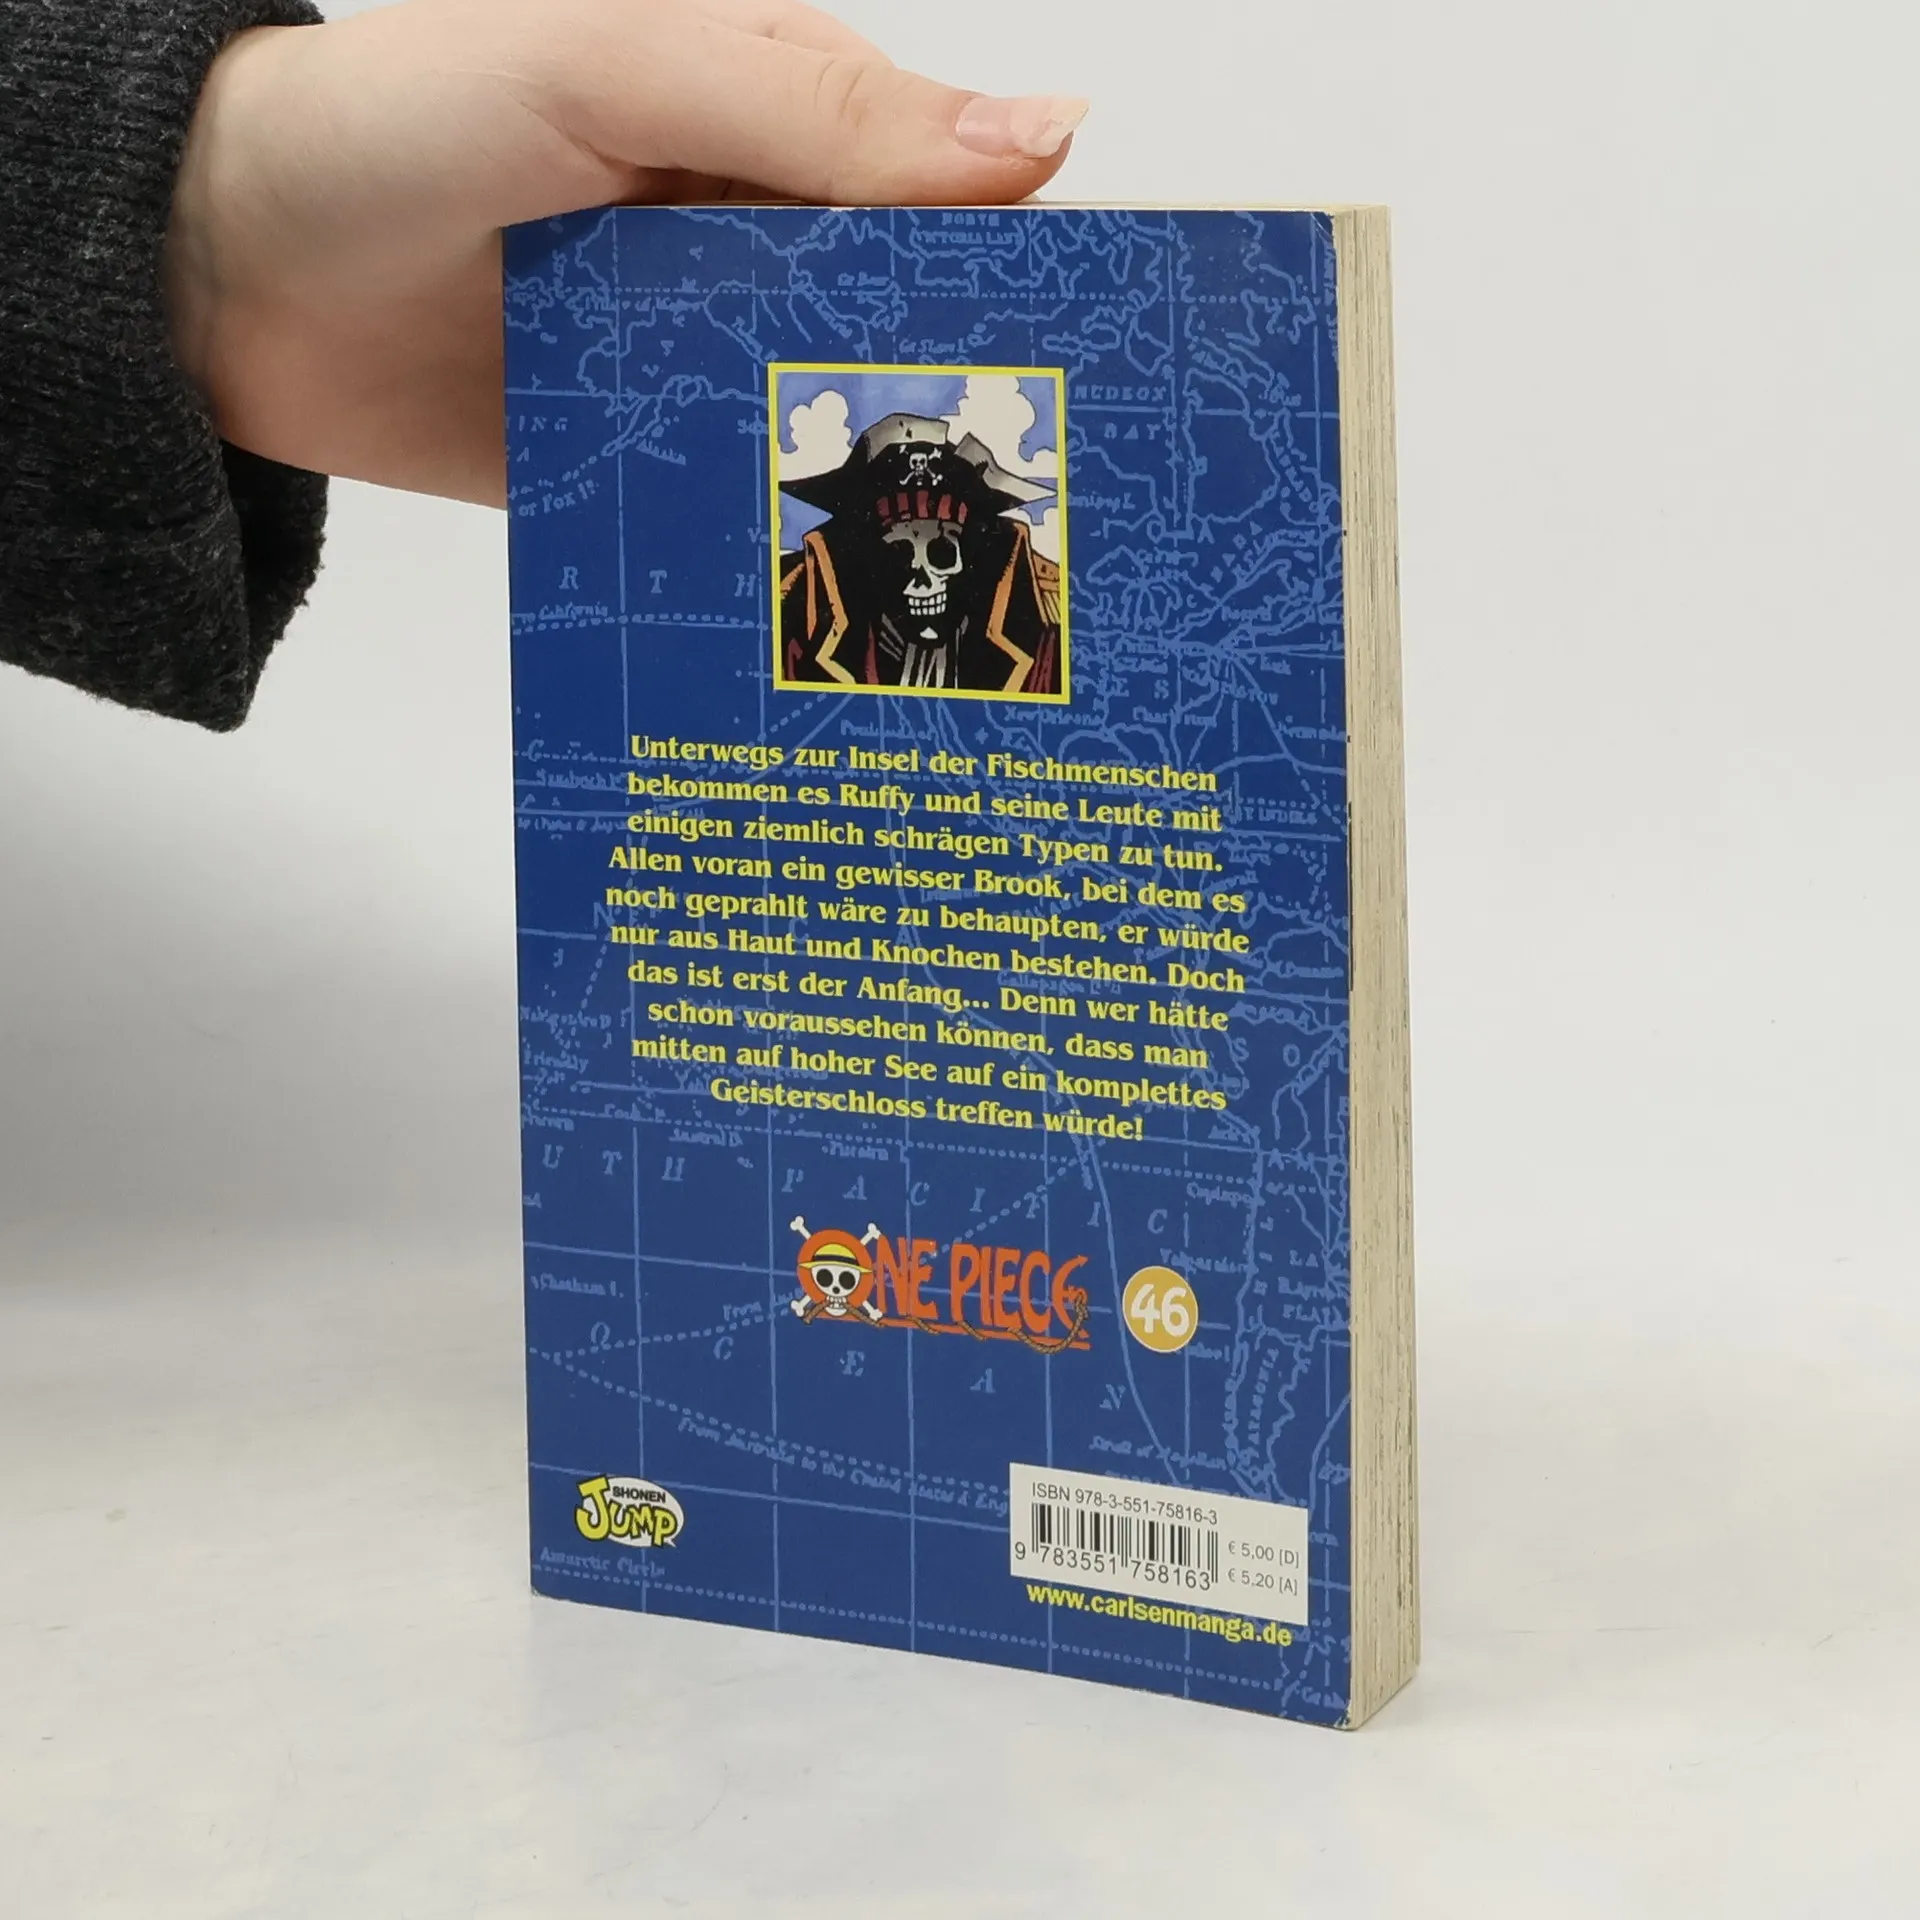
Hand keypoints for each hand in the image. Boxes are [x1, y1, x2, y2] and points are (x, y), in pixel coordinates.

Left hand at [164, 0, 1085, 504]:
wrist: (220, 277)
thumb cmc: (393, 124)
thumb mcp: (612, 68)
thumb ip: (812, 107)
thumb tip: (1040, 138)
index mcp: (774, 125)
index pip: (948, 194)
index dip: (1035, 266)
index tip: (1118, 360)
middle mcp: (752, 247)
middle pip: (905, 333)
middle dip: (978, 411)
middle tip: (1078, 516)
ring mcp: (700, 364)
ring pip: (833, 435)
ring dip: (893, 502)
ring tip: (989, 591)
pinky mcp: (647, 466)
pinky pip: (739, 510)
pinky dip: (789, 553)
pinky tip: (849, 613)